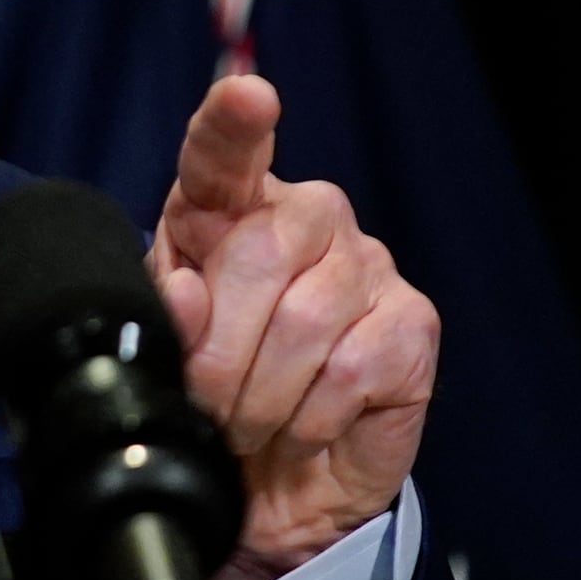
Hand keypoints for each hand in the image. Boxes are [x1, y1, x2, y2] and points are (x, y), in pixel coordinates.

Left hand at [149, 75, 437, 579]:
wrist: (275, 482)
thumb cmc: (214, 395)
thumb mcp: (168, 354)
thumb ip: (167, 319)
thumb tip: (188, 295)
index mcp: (228, 208)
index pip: (226, 152)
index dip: (234, 124)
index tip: (247, 97)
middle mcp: (306, 218)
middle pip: (259, 255)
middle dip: (220, 352)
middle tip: (209, 405)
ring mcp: (367, 264)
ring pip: (305, 322)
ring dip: (262, 397)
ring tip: (250, 425)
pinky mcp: (413, 323)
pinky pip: (352, 367)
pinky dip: (314, 415)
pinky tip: (306, 425)